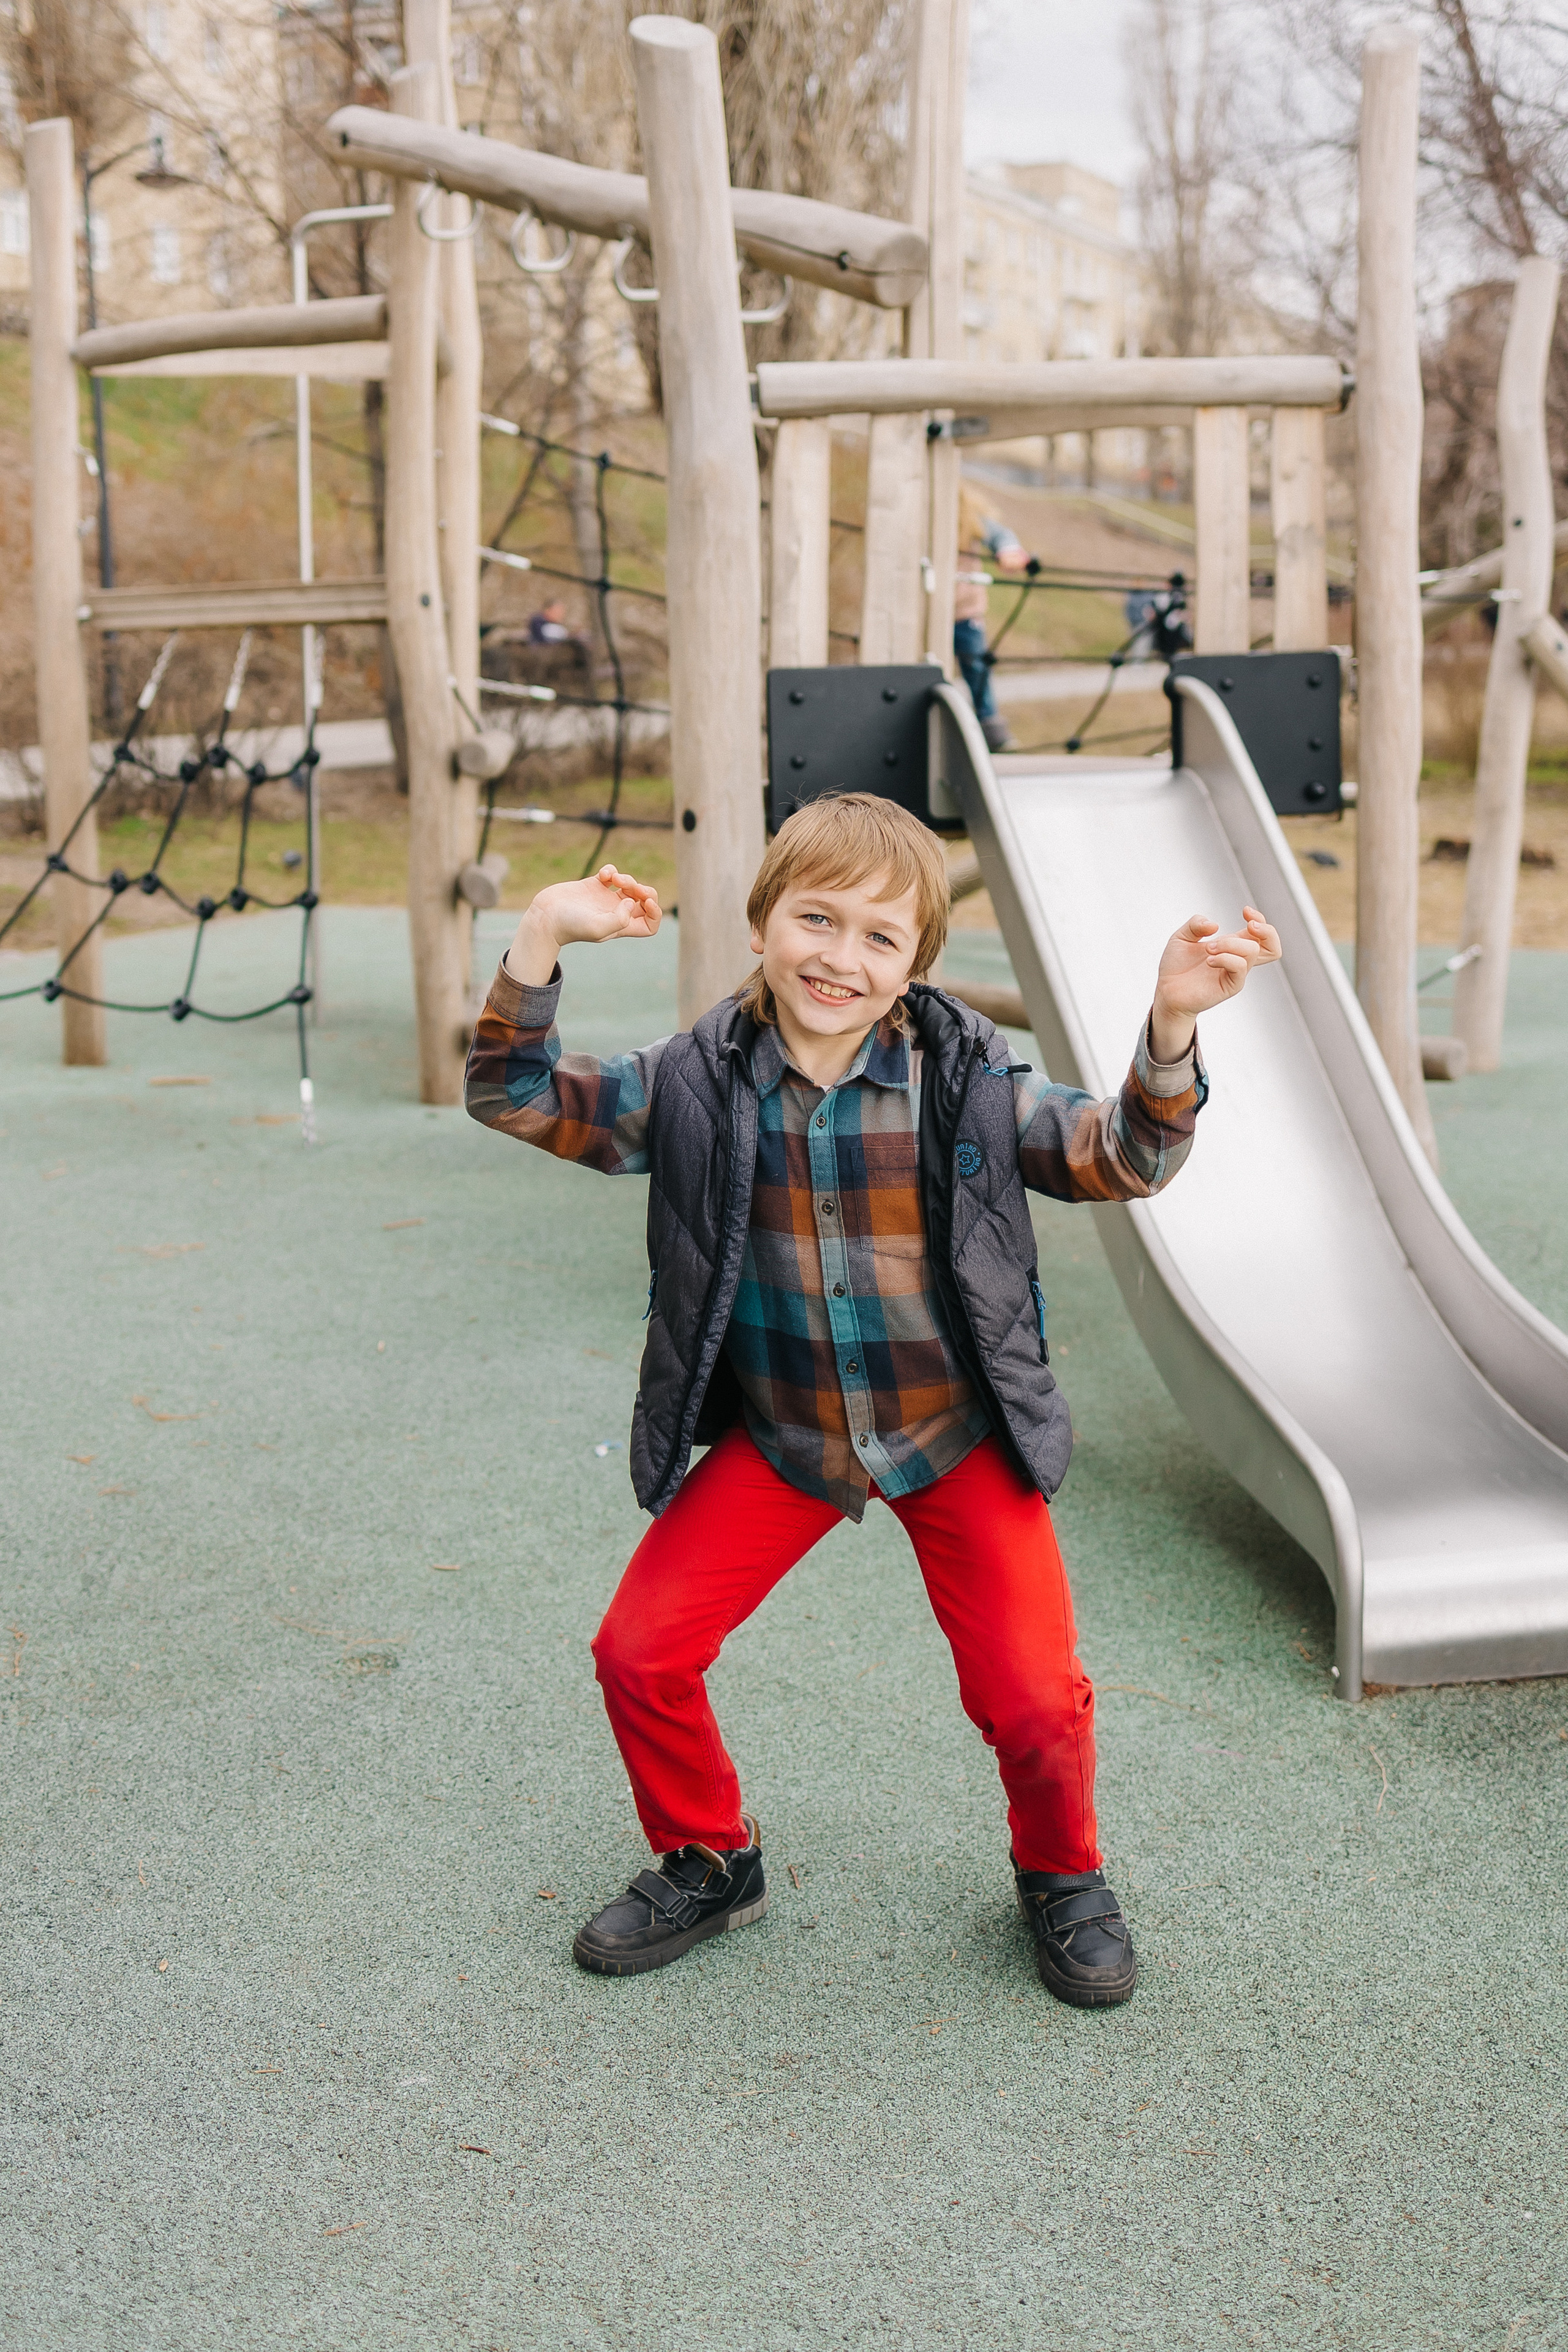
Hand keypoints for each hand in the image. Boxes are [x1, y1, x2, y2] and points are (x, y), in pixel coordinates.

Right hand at [504, 864, 661, 984]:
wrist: (545, 916)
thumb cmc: (570, 925)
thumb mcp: (598, 928)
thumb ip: (620, 918)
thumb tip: (631, 902)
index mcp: (620, 927)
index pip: (649, 925)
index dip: (655, 913)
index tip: (645, 902)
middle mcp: (615, 913)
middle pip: (643, 903)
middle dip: (644, 891)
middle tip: (633, 888)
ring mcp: (604, 899)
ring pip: (629, 887)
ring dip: (627, 878)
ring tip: (614, 879)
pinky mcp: (592, 886)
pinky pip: (611, 874)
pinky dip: (611, 870)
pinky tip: (603, 874)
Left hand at [1148, 906, 1280, 1060]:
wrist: (1166, 990)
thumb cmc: (1176, 966)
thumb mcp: (1182, 937)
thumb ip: (1196, 924)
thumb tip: (1215, 925)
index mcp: (1232, 946)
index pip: (1262, 934)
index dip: (1261, 920)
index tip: (1245, 911)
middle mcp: (1237, 959)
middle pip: (1272, 946)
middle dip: (1264, 929)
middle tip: (1246, 924)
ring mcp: (1236, 973)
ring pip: (1253, 951)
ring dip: (1230, 943)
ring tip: (1209, 949)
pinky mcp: (1230, 986)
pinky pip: (1240, 967)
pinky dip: (1225, 958)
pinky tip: (1209, 961)